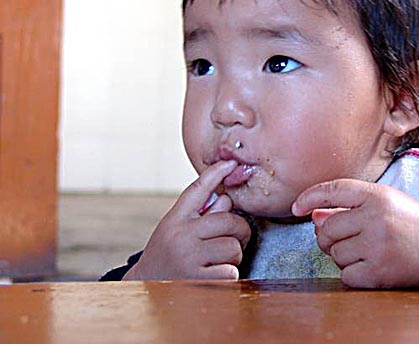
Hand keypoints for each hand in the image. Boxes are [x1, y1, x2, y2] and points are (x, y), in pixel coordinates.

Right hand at [123, 160, 251, 280]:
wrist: (145, 289)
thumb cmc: (168, 255)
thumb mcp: (175, 230)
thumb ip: (200, 214)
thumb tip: (226, 198)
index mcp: (176, 219)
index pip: (197, 189)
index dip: (216, 173)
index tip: (230, 163)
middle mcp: (181, 235)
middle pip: (229, 220)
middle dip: (239, 231)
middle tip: (236, 240)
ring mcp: (188, 257)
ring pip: (233, 246)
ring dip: (233, 256)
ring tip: (218, 261)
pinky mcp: (198, 279)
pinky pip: (231, 270)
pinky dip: (229, 275)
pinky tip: (214, 276)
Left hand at [292, 179, 418, 287]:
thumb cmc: (405, 221)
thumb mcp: (381, 201)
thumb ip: (347, 205)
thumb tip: (313, 216)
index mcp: (376, 195)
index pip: (333, 190)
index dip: (309, 197)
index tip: (296, 208)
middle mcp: (376, 218)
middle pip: (327, 229)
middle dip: (330, 236)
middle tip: (348, 237)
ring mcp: (377, 246)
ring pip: (335, 254)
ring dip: (343, 256)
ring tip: (366, 250)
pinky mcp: (379, 273)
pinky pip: (345, 275)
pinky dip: (352, 274)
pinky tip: (370, 266)